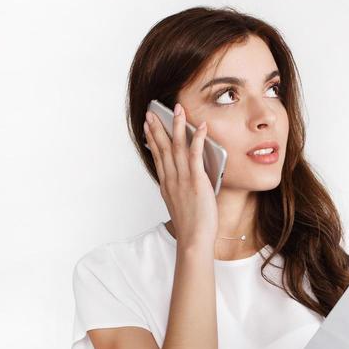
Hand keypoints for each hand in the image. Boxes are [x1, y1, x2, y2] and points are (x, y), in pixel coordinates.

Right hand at [143, 103, 218, 250]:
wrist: (194, 239)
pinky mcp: (196, 180)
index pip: (158, 156)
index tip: (148, 126)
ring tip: (176, 109)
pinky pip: (195, 155)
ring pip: (177, 146)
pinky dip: (197, 138)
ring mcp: (182, 179)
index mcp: (167, 185)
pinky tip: (199, 125)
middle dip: (157, 127)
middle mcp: (171, 179)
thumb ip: (180, 190)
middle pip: (163, 147)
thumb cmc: (191, 227)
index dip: (152, 139)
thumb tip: (186, 181)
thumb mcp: (180, 205)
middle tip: (152, 112)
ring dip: (176, 125)